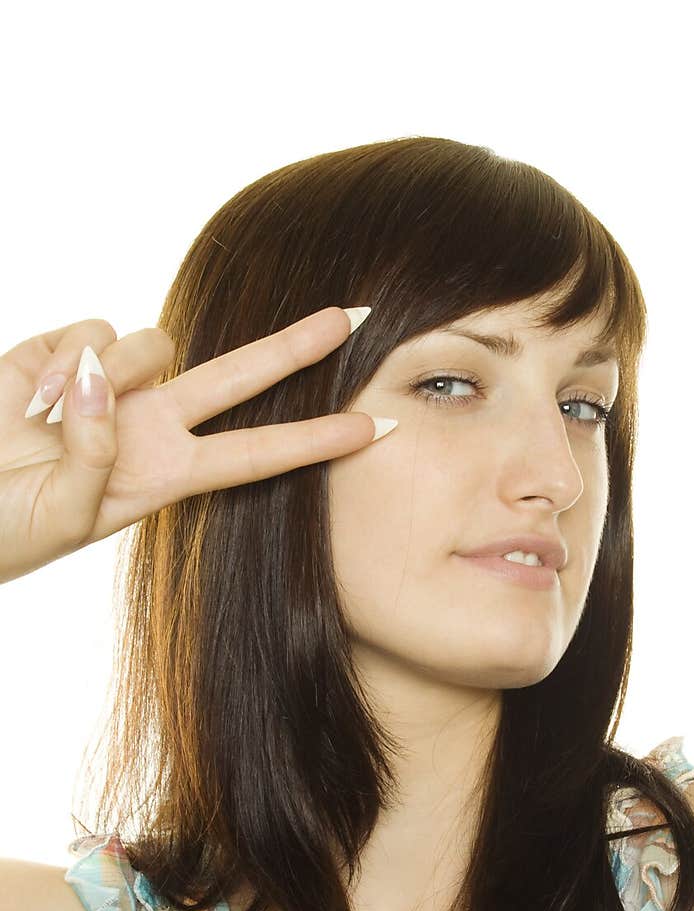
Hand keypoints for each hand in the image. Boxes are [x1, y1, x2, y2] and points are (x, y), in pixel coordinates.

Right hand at [0, 304, 390, 583]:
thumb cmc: (11, 529)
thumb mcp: (66, 517)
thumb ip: (92, 454)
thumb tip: (100, 377)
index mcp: (166, 475)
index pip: (258, 454)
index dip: (316, 440)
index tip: (375, 428)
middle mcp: (152, 426)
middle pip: (240, 377)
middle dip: (295, 346)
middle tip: (355, 316)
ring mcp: (111, 388)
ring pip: (150, 342)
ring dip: (110, 373)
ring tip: (51, 420)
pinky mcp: (64, 356)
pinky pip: (87, 331)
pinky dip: (58, 361)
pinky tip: (30, 399)